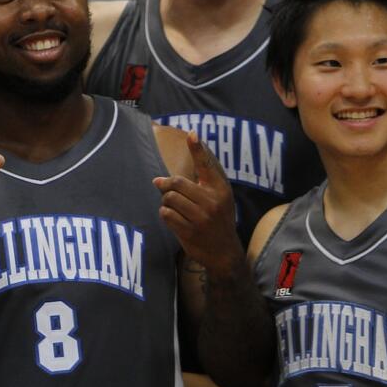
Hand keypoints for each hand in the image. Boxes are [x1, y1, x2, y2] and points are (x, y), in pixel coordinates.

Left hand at [153, 133, 243, 272]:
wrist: (224, 252)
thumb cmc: (218, 220)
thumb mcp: (219, 199)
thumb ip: (201, 184)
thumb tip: (162, 178)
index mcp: (220, 190)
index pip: (206, 165)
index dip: (198, 149)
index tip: (191, 134)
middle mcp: (212, 202)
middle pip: (176, 183)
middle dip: (166, 186)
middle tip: (164, 188)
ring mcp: (201, 217)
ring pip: (169, 199)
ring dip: (165, 202)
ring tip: (173, 206)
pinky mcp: (189, 231)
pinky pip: (166, 214)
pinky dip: (165, 214)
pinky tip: (174, 218)